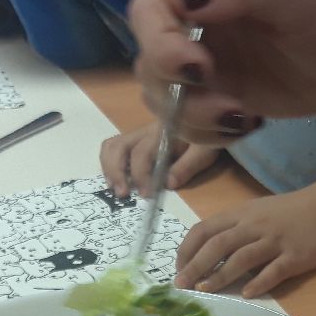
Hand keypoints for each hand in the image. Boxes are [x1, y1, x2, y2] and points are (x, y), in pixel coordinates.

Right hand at [99, 123, 221, 198]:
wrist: (206, 120)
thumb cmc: (206, 138)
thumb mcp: (204, 151)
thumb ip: (187, 166)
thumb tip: (168, 184)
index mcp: (162, 133)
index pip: (141, 153)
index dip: (140, 175)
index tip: (146, 195)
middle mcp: (145, 131)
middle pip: (118, 146)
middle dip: (115, 171)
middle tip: (122, 194)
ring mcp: (138, 134)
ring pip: (111, 145)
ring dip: (109, 168)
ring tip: (115, 188)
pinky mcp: (136, 140)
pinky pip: (114, 147)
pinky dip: (110, 163)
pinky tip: (117, 179)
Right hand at [127, 0, 315, 142]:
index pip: (147, 12)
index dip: (160, 43)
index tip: (199, 65)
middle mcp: (189, 25)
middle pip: (149, 63)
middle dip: (179, 91)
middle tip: (230, 104)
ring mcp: (200, 67)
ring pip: (163, 101)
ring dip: (194, 120)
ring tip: (242, 118)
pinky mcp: (214, 99)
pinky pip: (188, 125)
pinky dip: (209, 135)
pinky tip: (249, 124)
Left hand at [176, 189, 315, 297]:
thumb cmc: (288, 213)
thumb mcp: (256, 213)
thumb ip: (233, 230)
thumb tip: (204, 256)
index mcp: (241, 214)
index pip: (204, 229)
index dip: (187, 250)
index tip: (177, 268)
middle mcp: (254, 226)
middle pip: (218, 245)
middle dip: (195, 266)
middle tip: (181, 286)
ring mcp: (275, 241)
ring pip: (242, 258)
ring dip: (219, 275)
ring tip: (204, 291)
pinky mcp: (295, 256)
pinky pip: (274, 271)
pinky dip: (258, 282)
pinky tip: (246, 294)